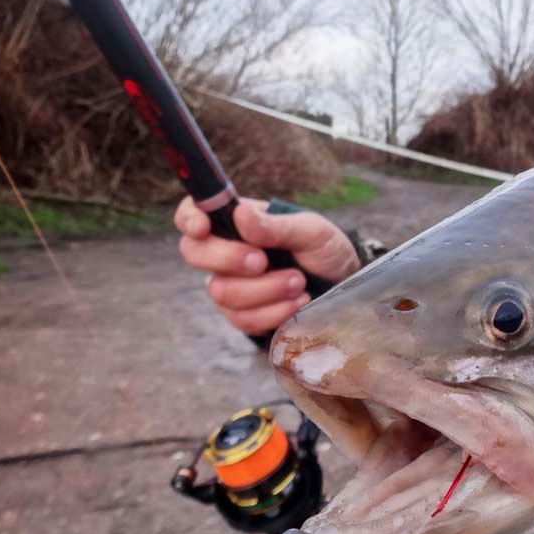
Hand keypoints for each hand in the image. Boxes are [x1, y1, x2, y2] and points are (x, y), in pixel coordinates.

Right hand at [174, 196, 360, 336]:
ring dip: (265, 289)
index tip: (203, 228)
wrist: (344, 288)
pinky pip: (242, 319)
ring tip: (299, 282)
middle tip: (263, 261)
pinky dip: (273, 312)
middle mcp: (226, 252)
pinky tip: (298, 302)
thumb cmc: (325, 251)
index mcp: (238, 222)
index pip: (193, 214)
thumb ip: (275, 225)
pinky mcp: (243, 315)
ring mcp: (231, 285)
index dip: (189, 219)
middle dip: (229, 258)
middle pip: (194, 253)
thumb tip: (240, 213)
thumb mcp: (310, 231)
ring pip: (221, 291)